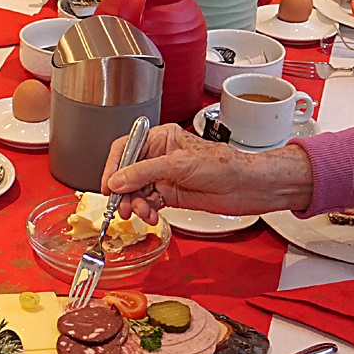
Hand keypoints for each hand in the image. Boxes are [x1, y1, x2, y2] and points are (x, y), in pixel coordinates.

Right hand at [102, 124, 312, 221]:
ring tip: (140, 212)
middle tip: (121, 206)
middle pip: (127, 172)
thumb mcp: (178, 164)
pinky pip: (148, 203)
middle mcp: (160, 156)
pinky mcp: (171, 194)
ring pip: (136, 190)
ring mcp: (165, 176)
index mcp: (162, 138)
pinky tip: (150, 215)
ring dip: (134, 203)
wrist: (246, 187)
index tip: (108, 185)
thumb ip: (144, 172)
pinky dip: (145, 211)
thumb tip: (117, 180)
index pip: (126, 148)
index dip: (114, 166)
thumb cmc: (223, 165)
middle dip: (123, 190)